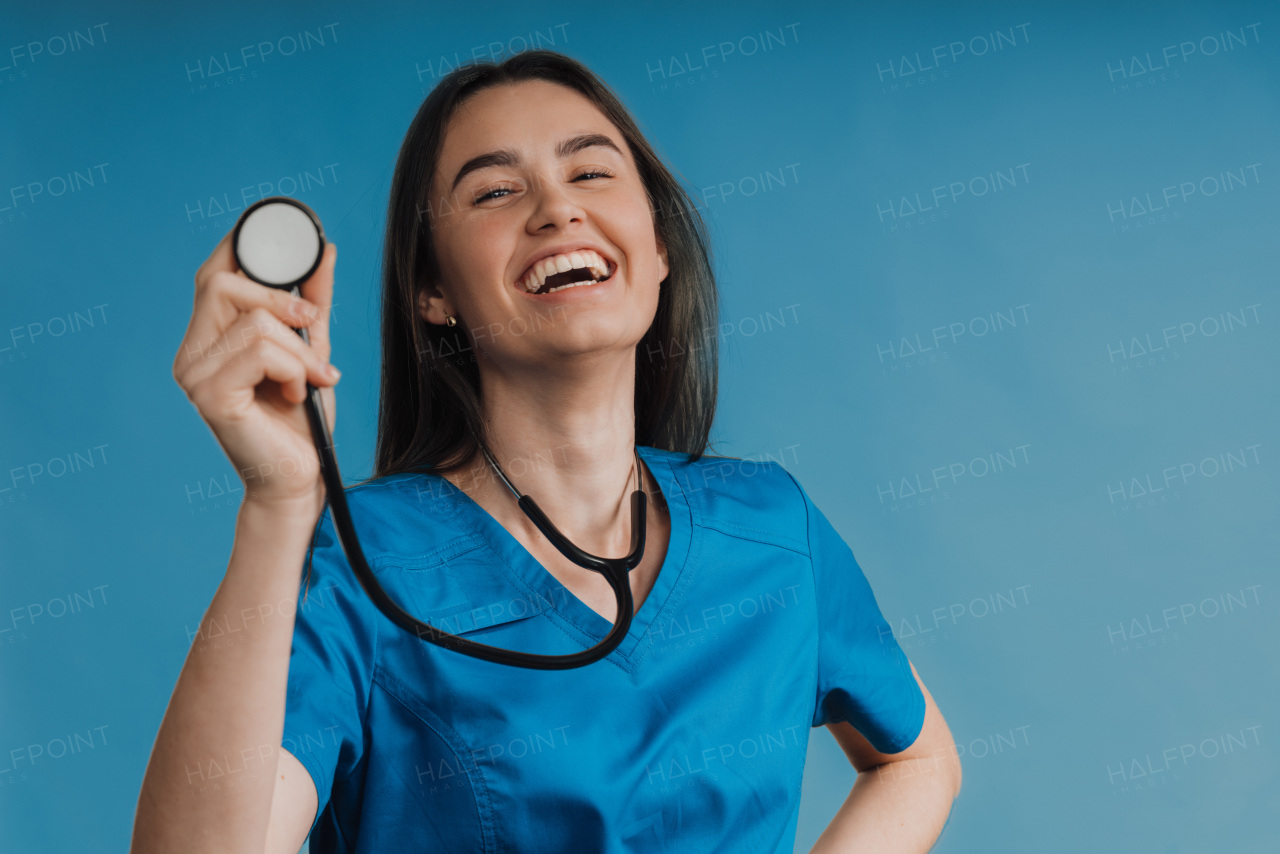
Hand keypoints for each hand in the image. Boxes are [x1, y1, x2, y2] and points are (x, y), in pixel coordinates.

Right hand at [172, 229, 339, 515]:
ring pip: (254, 323)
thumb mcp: (311, 350)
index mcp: (207, 339)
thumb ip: (312, 303)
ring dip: (299, 350)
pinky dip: (294, 370)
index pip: (211, 275)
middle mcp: (190, 354)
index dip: (241, 248)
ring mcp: (194, 375)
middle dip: (281, 301)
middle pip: (223, 284)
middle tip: (312, 328)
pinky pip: (261, 353)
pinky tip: (296, 395)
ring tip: (310, 379)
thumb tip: (326, 250)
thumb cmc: (301, 420)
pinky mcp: (210, 396)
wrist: (299, 477)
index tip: (287, 242)